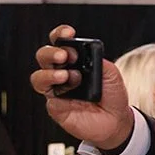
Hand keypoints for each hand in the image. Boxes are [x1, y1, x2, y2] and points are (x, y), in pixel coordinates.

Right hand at [31, 26, 134, 149]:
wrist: (115, 122)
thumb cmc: (112, 96)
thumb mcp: (113, 76)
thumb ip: (101, 63)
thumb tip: (90, 54)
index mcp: (75, 61)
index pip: (61, 43)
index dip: (60, 35)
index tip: (68, 32)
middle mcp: (62, 72)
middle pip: (44, 56)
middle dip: (51, 52)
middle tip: (66, 55)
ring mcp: (57, 89)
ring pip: (39, 77)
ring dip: (49, 73)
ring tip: (66, 75)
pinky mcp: (55, 106)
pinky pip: (48, 97)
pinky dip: (55, 91)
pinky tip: (67, 89)